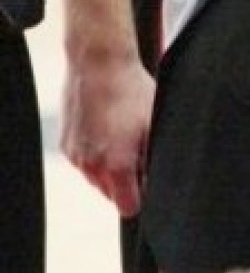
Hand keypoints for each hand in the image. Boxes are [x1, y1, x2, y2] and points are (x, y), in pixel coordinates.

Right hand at [60, 28, 154, 216]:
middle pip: (111, 194)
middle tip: (140, 152)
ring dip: (110, 168)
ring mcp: (75, 156)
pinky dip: (96, 155)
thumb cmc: (133, 92)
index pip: (128, 206)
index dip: (142, 197)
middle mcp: (91, 166)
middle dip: (127, 182)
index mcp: (116, 165)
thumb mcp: (155, 124)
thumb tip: (159, 178)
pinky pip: (84, 162)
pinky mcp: (66, 144)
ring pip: (96, 179)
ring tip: (124, 136)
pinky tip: (109, 130)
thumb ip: (154, 158)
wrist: (100, 65)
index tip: (149, 182)